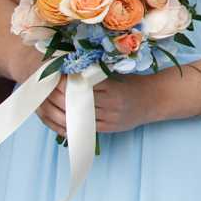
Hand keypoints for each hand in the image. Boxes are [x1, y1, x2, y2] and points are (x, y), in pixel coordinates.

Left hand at [41, 71, 162, 139]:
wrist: (153, 100)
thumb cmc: (133, 83)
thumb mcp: (117, 76)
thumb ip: (98, 76)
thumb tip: (73, 72)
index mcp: (111, 88)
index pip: (84, 86)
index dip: (68, 83)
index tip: (56, 77)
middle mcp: (110, 104)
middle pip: (80, 102)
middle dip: (62, 98)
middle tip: (48, 91)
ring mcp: (110, 118)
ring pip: (82, 117)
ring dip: (65, 112)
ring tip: (51, 105)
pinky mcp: (109, 129)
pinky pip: (88, 128)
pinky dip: (75, 124)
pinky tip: (65, 120)